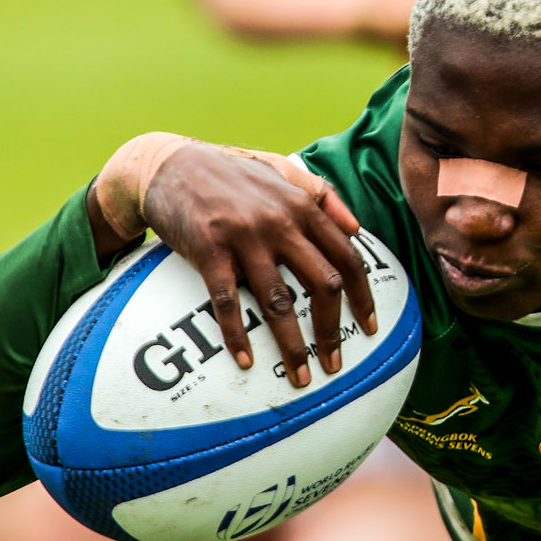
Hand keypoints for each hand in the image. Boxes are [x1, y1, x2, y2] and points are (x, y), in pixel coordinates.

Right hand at [112, 142, 376, 386]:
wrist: (170, 165)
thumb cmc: (230, 172)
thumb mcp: (281, 170)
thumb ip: (322, 194)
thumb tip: (357, 228)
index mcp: (302, 205)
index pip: (346, 256)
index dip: (363, 296)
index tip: (370, 327)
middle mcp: (280, 222)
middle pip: (322, 284)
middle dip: (332, 330)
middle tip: (334, 363)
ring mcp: (244, 237)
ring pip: (279, 301)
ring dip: (292, 345)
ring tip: (300, 376)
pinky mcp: (209, 250)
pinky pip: (227, 301)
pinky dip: (237, 334)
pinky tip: (246, 360)